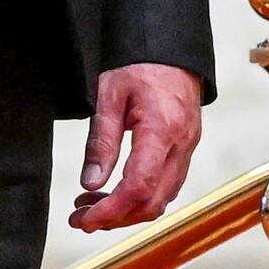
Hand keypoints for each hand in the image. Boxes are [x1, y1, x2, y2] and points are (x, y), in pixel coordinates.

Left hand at [74, 64, 203, 231]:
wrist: (172, 48)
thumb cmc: (141, 64)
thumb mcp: (109, 95)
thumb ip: (101, 141)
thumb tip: (91, 181)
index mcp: (162, 129)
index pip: (138, 187)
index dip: (111, 211)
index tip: (85, 220)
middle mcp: (181, 144)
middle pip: (152, 203)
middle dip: (115, 218)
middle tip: (81, 217)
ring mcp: (188, 148)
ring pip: (161, 199)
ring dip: (127, 211)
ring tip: (92, 203)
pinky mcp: (186, 149)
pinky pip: (167, 185)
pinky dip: (141, 197)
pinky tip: (116, 191)